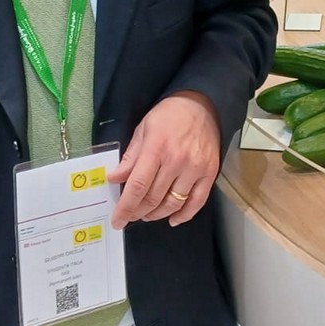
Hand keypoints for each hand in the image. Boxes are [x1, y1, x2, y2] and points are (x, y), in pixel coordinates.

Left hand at [108, 91, 220, 228]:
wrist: (202, 105)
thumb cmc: (168, 116)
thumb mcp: (143, 130)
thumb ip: (130, 157)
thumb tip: (114, 179)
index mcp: (156, 148)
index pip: (137, 186)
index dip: (125, 207)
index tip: (117, 221)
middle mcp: (177, 161)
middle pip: (154, 198)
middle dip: (138, 212)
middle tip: (131, 215)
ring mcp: (195, 168)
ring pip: (173, 203)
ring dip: (157, 214)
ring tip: (148, 215)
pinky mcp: (210, 172)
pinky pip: (197, 202)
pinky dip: (184, 215)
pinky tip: (173, 220)